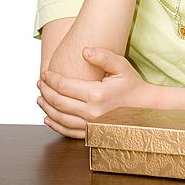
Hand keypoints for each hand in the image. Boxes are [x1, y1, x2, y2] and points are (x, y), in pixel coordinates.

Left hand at [37, 47, 151, 138]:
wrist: (144, 106)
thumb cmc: (131, 84)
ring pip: (59, 118)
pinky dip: (55, 125)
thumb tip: (84, 51)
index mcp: (96, 94)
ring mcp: (91, 126)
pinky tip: (48, 117)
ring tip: (40, 98)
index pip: (64, 87)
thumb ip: (103, 56)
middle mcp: (91, 113)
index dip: (51, 79)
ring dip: (46, 108)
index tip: (45, 73)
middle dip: (45, 92)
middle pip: (58, 102)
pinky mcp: (92, 133)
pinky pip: (67, 131)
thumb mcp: (121, 65)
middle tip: (40, 83)